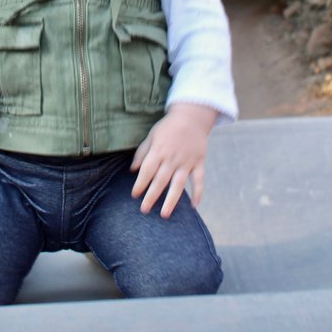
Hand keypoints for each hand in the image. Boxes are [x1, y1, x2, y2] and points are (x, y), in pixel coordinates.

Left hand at [130, 103, 217, 218]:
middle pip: (160, 180)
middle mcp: (172, 158)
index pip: (147, 170)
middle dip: (152, 196)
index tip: (135, 195)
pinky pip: (199, 179)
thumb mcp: (151, 135)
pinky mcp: (199, 162)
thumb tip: (132, 170)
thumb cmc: (168, 127)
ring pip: (179, 184)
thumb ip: (142, 152)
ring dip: (172, 200)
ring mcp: (186, 162)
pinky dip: (198, 192)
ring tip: (165, 214)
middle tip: (144, 210)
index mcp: (159, 151)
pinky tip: (194, 206)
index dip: (140, 183)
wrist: (192, 116)